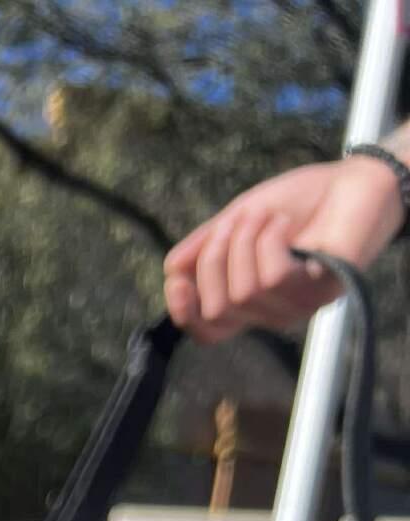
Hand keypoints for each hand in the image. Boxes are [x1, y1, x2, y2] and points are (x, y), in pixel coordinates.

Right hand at [165, 152, 406, 341]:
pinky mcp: (322, 292)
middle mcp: (272, 312)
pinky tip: (285, 224)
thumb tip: (172, 269)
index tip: (177, 280)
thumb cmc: (302, 201)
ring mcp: (297, 307)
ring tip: (267, 216)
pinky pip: (274, 277)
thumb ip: (206, 244)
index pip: (208, 331)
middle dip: (213, 258)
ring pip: (243, 292)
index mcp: (251, 300)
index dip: (184, 313)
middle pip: (216, 309)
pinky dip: (271, 240)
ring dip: (246, 241)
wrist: (356, 181)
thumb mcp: (240, 218)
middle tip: (235, 222)